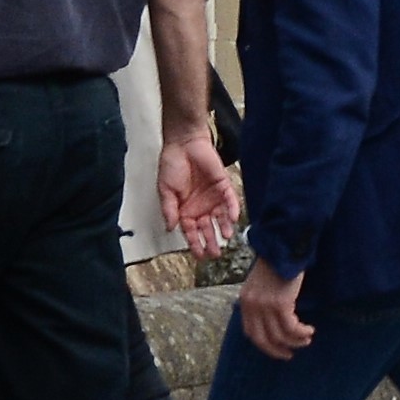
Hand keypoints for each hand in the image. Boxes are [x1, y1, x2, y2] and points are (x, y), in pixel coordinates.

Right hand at [159, 133, 241, 254]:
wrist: (183, 144)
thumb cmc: (172, 165)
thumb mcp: (165, 190)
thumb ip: (169, 210)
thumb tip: (170, 228)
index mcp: (185, 210)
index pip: (191, 232)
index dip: (195, 244)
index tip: (199, 256)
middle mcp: (201, 207)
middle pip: (208, 228)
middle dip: (211, 242)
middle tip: (215, 254)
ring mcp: (213, 197)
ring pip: (221, 218)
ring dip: (224, 228)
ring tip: (225, 238)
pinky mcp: (223, 186)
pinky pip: (230, 200)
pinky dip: (232, 210)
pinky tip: (233, 219)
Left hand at [238, 259, 312, 360]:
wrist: (284, 245)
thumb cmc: (277, 263)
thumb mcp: (261, 284)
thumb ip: (261, 301)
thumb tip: (271, 322)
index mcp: (245, 301)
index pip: (250, 332)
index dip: (264, 345)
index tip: (277, 348)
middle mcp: (252, 306)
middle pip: (262, 339)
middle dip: (277, 351)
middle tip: (290, 354)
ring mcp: (265, 306)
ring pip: (280, 336)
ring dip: (295, 341)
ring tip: (306, 339)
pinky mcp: (280, 304)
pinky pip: (292, 328)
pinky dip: (301, 333)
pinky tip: (309, 331)